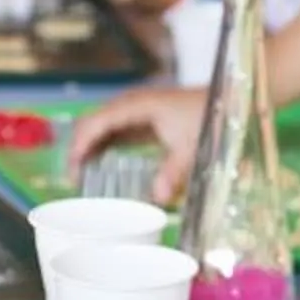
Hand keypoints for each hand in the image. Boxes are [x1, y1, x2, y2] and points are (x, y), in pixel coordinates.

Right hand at [65, 85, 204, 203]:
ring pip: (100, 127)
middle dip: (78, 149)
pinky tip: (100, 167)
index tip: (74, 170)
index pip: (97, 122)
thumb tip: (159, 198)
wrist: (226, 101)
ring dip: (88, 149)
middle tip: (74, 180)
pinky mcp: (142, 118)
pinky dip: (102, 148)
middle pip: (92, 122)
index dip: (81, 145)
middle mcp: (132, 104)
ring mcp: (135, 110)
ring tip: (82, 178)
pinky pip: (113, 132)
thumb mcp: (193, 148)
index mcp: (138, 105)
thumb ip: (174, 172)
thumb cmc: (208, 118)